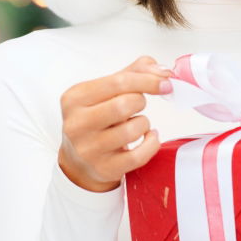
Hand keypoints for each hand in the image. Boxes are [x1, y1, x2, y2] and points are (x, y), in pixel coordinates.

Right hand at [58, 55, 174, 192]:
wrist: (78, 160)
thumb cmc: (97, 118)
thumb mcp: (106, 91)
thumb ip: (133, 73)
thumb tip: (162, 71)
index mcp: (74, 98)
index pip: (118, 82)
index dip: (147, 80)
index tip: (165, 82)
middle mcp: (77, 124)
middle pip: (125, 104)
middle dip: (140, 101)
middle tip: (138, 105)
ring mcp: (89, 149)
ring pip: (133, 130)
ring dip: (144, 123)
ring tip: (138, 124)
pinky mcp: (104, 169)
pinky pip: (140, 156)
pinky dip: (152, 144)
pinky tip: (149, 138)